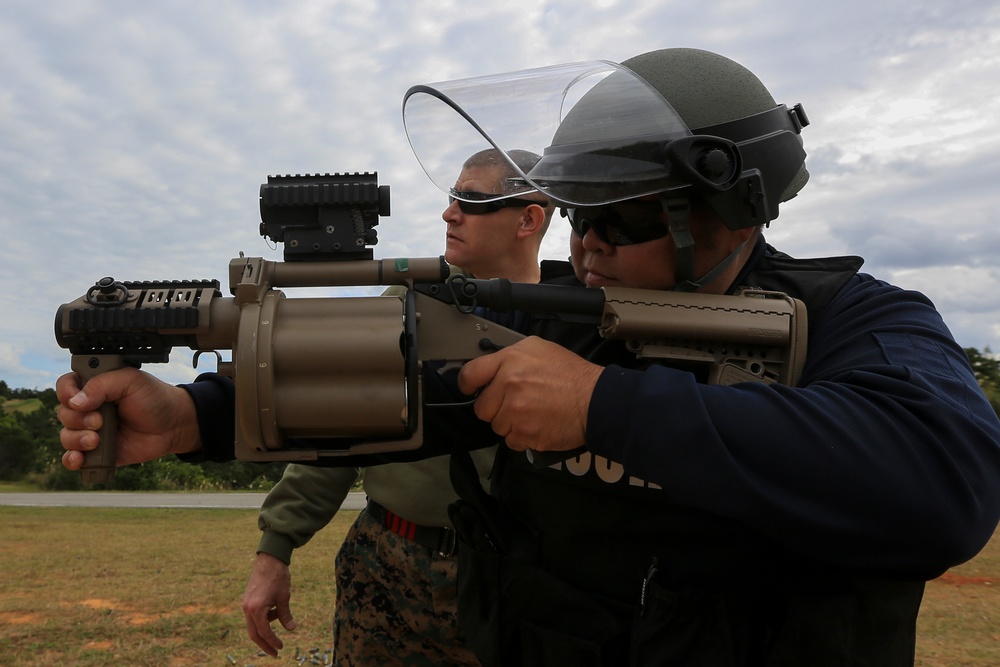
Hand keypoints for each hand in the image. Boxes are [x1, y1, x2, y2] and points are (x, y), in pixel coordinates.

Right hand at [56, 368, 201, 469]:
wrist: (174, 425)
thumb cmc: (155, 399)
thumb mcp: (131, 381)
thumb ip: (102, 385)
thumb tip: (75, 402)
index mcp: (95, 386)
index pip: (65, 386)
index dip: (66, 393)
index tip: (76, 400)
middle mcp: (89, 408)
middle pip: (63, 414)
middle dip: (77, 419)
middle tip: (100, 420)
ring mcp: (91, 430)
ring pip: (66, 436)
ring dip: (76, 439)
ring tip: (96, 440)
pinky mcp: (97, 451)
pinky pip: (73, 458)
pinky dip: (71, 460)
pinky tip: (80, 458)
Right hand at [242, 552, 295, 656]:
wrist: (269, 558)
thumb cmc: (278, 576)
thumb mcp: (284, 597)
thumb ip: (285, 615)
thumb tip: (291, 629)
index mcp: (256, 609)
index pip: (264, 632)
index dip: (273, 641)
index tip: (281, 648)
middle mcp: (247, 609)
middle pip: (254, 633)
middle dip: (265, 644)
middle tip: (275, 653)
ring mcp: (246, 604)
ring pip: (253, 625)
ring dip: (265, 629)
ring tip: (280, 617)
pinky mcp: (247, 600)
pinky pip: (253, 616)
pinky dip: (263, 619)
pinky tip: (275, 611)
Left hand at [458, 336, 602, 451]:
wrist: (596, 400)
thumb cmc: (572, 374)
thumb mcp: (540, 348)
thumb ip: (511, 356)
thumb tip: (492, 366)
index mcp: (510, 361)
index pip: (471, 374)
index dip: (467, 384)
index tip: (469, 389)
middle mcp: (509, 385)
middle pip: (481, 407)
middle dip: (495, 407)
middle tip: (514, 403)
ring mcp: (516, 412)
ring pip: (496, 426)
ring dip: (510, 423)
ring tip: (531, 413)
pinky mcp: (525, 434)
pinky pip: (511, 441)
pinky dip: (522, 437)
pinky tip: (536, 425)